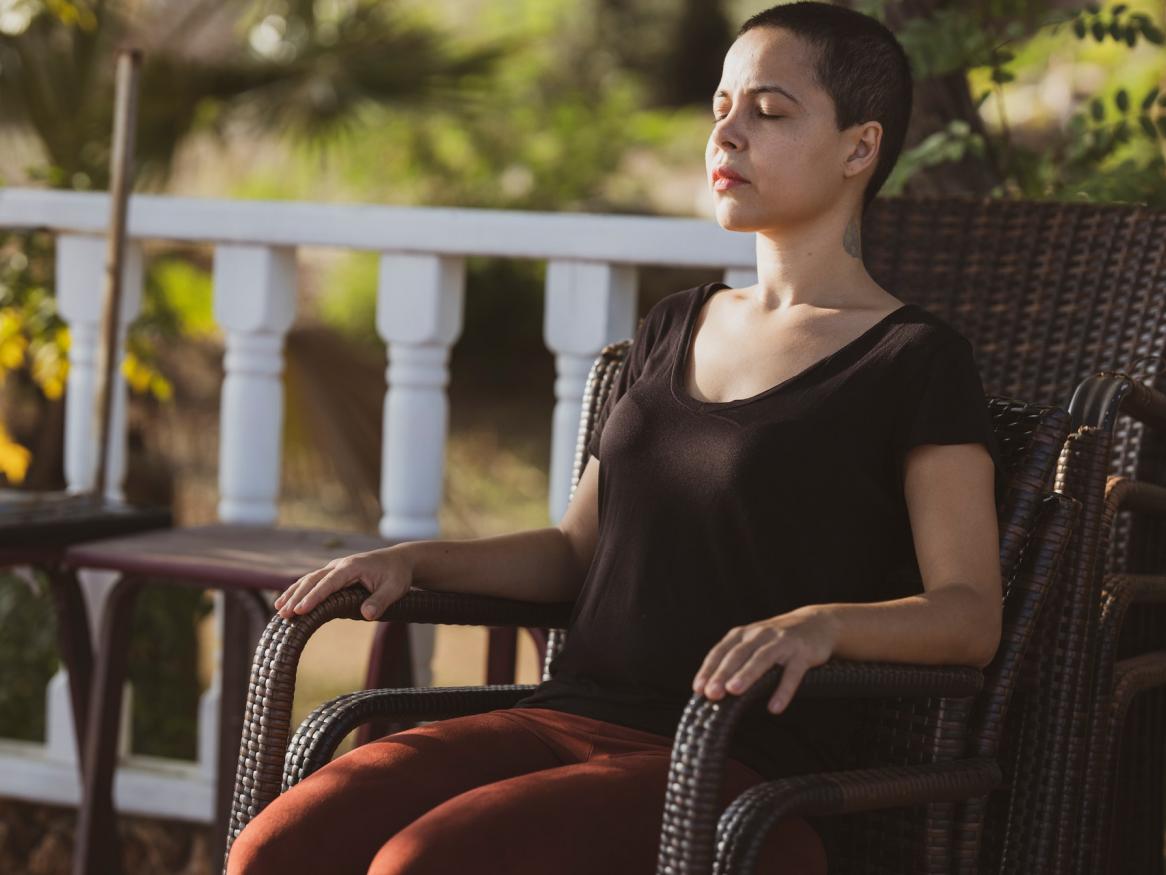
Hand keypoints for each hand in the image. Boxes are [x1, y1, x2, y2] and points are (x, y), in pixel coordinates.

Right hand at [273, 546, 413, 620]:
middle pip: (313, 580)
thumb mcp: (395, 589)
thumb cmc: (397, 575)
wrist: (399, 560)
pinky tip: (286, 602)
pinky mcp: (334, 574)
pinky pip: (313, 582)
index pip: (329, 583)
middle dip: (298, 597)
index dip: (314, 597)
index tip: (300, 610)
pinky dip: (298, 591)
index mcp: (352, 567)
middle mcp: (339, 565)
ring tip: (279, 610)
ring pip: (309, 580)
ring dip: (294, 594)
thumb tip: (368, 615)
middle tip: (284, 614)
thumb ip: (381, 601)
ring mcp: (335, 569)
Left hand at [691, 606, 837, 713]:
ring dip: (747, 675)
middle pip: (738, 654)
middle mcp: (760, 635)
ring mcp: (782, 642)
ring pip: (762, 658)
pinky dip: (783, 690)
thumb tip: (713, 689)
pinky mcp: (802, 652)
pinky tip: (774, 707)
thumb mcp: (754, 644)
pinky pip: (792, 673)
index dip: (709, 669)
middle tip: (711, 693)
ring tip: (734, 691)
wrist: (817, 623)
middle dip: (723, 674)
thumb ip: (736, 661)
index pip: (721, 651)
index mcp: (743, 634)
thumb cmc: (777, 640)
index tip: (698, 688)